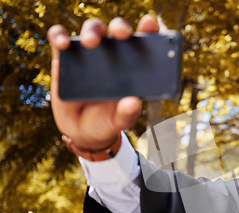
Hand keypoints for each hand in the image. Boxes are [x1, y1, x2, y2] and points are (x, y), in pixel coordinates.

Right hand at [47, 15, 158, 149]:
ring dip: (92, 31)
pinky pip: (59, 39)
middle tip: (121, 34)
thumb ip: (127, 114)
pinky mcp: (65, 59)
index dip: (148, 29)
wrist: (83, 132)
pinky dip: (59, 36)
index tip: (149, 23)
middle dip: (120, 26)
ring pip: (91, 29)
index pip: (143, 42)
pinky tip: (63, 44)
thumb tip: (134, 103)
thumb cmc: (108, 122)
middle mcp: (112, 55)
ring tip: (90, 42)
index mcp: (133, 66)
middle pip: (116, 30)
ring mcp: (88, 55)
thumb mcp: (119, 121)